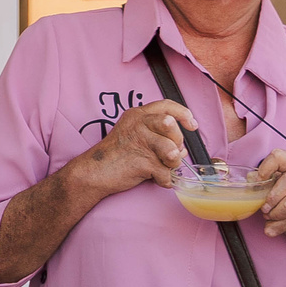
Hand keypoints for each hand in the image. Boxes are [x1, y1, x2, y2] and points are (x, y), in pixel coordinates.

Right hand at [75, 98, 196, 192]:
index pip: (167, 105)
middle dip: (177, 142)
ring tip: (163, 167)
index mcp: (137, 115)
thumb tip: (182, 149)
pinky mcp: (142, 161)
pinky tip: (155, 179)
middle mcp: (138, 124)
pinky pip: (166, 173)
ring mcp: (140, 142)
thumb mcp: (134, 136)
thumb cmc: (114, 156)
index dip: (184, 114)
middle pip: (172, 125)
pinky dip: (164, 180)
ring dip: (173, 163)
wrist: (93, 172)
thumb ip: (158, 136)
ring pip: (173, 150)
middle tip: (169, 153)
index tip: (192, 125)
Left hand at [251, 149, 285, 244]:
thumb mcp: (279, 177)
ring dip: (273, 213)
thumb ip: (264, 176)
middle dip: (272, 197)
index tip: (259, 180)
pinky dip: (274, 227)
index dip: (265, 168)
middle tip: (264, 205)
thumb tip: (252, 179)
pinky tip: (272, 225)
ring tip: (268, 214)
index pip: (278, 156)